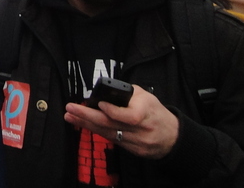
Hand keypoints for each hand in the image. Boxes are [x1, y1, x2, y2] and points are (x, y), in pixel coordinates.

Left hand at [64, 84, 179, 158]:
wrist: (172, 136)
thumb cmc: (155, 112)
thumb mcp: (146, 97)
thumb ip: (127, 94)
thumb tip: (104, 91)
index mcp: (146, 113)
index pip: (129, 116)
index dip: (112, 111)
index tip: (98, 103)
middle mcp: (141, 130)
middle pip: (112, 125)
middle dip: (87, 116)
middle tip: (70, 108)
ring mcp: (137, 143)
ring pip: (108, 134)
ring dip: (86, 124)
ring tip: (70, 116)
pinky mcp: (133, 150)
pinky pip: (112, 140)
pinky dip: (96, 131)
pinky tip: (84, 124)